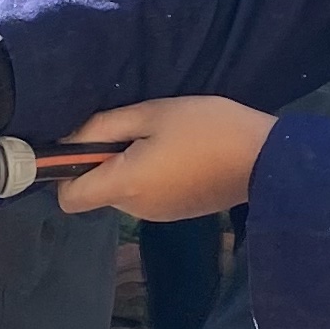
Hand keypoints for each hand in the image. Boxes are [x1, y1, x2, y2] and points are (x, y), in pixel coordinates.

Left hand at [54, 97, 274, 221]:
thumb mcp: (153, 113)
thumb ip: (105, 126)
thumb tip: (70, 140)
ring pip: (123, 192)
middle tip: (135, 130)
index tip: (80, 148)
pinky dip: (150, 177)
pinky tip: (178, 155)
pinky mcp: (175, 213)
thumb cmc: (207, 128)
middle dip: (104, 163)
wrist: (265, 159)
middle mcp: (135, 208)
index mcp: (125, 184)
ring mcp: (156, 215)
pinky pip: (146, 195)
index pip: (68, 199)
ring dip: (130, 168)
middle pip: (97, 191)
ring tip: (162, 139)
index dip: (65, 174)